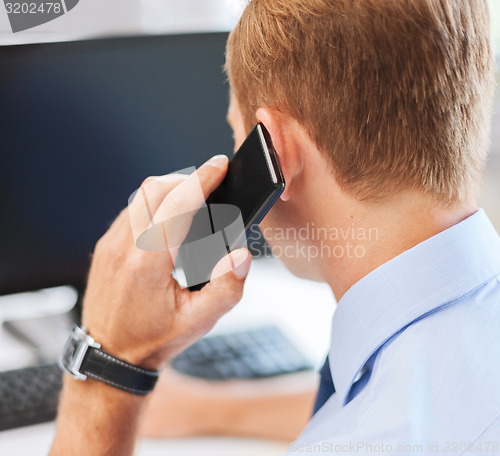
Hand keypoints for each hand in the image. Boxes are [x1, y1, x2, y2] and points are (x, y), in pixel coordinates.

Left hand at [81, 155, 251, 369]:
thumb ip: (226, 289)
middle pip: (156, 188)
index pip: (178, 203)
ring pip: (141, 195)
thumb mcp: (199, 323)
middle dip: (187, 179)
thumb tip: (240, 254)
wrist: (110, 355)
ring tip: (193, 200)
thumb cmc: (153, 339)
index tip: (219, 165)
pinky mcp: (104, 246)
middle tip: (210, 184)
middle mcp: (124, 247)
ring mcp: (110, 244)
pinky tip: (168, 218)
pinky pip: (130, 209)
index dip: (203, 179)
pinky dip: (153, 203)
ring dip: (169, 189)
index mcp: (149, 262)